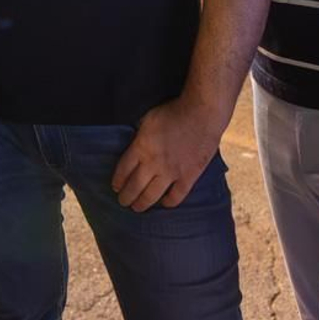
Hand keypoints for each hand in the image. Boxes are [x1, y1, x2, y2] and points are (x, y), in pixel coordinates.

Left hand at [110, 97, 222, 211]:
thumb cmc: (174, 112)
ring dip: (142, 204)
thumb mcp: (148, 119)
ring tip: (137, 208)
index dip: (117, 181)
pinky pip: (176, 197)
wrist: (202, 113)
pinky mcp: (189, 177)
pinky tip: (164, 202)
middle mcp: (153, 162)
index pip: (123, 170)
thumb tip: (131, 144)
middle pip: (134, 186)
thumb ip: (138, 134)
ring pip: (152, 195)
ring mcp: (171, 172)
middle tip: (123, 202)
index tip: (115, 187)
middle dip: (126, 197)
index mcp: (141, 147)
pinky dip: (168, 202)